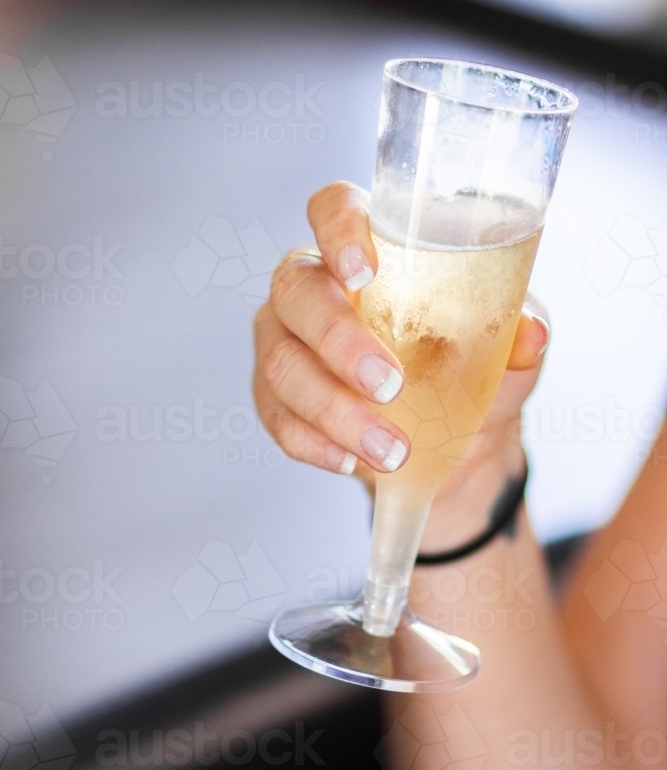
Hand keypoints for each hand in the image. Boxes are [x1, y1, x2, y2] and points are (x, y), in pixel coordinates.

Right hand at [252, 182, 548, 527]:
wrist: (453, 441)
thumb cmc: (470, 369)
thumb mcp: (505, 349)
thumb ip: (517, 332)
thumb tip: (532, 334)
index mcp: (368, 249)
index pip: (333, 209)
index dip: (337, 230)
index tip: (363, 273)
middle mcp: (312, 286)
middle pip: (297, 292)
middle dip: (339, 342)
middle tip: (390, 386)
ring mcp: (284, 341)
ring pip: (282, 365)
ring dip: (334, 411)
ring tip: (390, 450)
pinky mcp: (275, 397)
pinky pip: (277, 417)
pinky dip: (314, 444)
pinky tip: (350, 462)